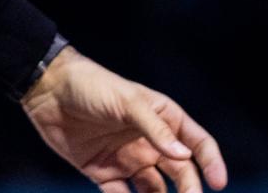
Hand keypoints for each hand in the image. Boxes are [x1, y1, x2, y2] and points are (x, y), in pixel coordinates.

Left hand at [20, 47, 227, 192]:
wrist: (48, 90)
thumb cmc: (94, 86)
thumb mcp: (128, 102)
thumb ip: (156, 130)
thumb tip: (184, 157)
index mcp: (164, 119)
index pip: (197, 143)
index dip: (211, 163)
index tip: (219, 184)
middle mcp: (150, 142)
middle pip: (180, 172)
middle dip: (188, 190)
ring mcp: (128, 159)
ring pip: (154, 191)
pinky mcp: (103, 173)